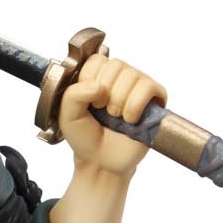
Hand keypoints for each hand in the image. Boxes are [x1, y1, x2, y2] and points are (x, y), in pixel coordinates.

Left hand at [59, 52, 166, 177]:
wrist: (101, 162)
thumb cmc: (86, 138)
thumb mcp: (67, 116)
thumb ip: (72, 95)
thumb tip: (99, 86)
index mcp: (99, 75)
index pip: (97, 60)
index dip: (91, 80)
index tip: (89, 102)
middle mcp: (120, 76)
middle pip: (116, 65)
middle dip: (106, 94)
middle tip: (103, 112)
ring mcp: (139, 86)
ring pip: (132, 75)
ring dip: (120, 101)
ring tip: (116, 118)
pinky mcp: (155, 98)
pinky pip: (149, 87)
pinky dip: (136, 105)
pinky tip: (130, 120)